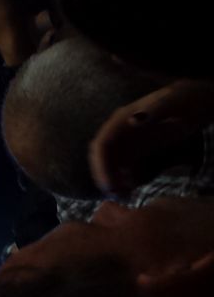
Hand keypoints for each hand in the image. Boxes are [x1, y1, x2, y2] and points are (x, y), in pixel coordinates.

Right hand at [89, 80, 213, 196]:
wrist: (195, 102)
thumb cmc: (183, 100)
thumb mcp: (171, 103)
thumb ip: (153, 111)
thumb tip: (132, 120)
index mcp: (121, 120)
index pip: (102, 145)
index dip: (101, 165)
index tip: (108, 184)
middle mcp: (120, 132)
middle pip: (103, 157)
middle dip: (104, 176)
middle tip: (114, 195)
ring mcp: (129, 142)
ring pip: (112, 164)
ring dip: (114, 180)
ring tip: (123, 196)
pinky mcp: (138, 150)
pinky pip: (125, 167)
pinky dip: (126, 178)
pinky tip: (133, 188)